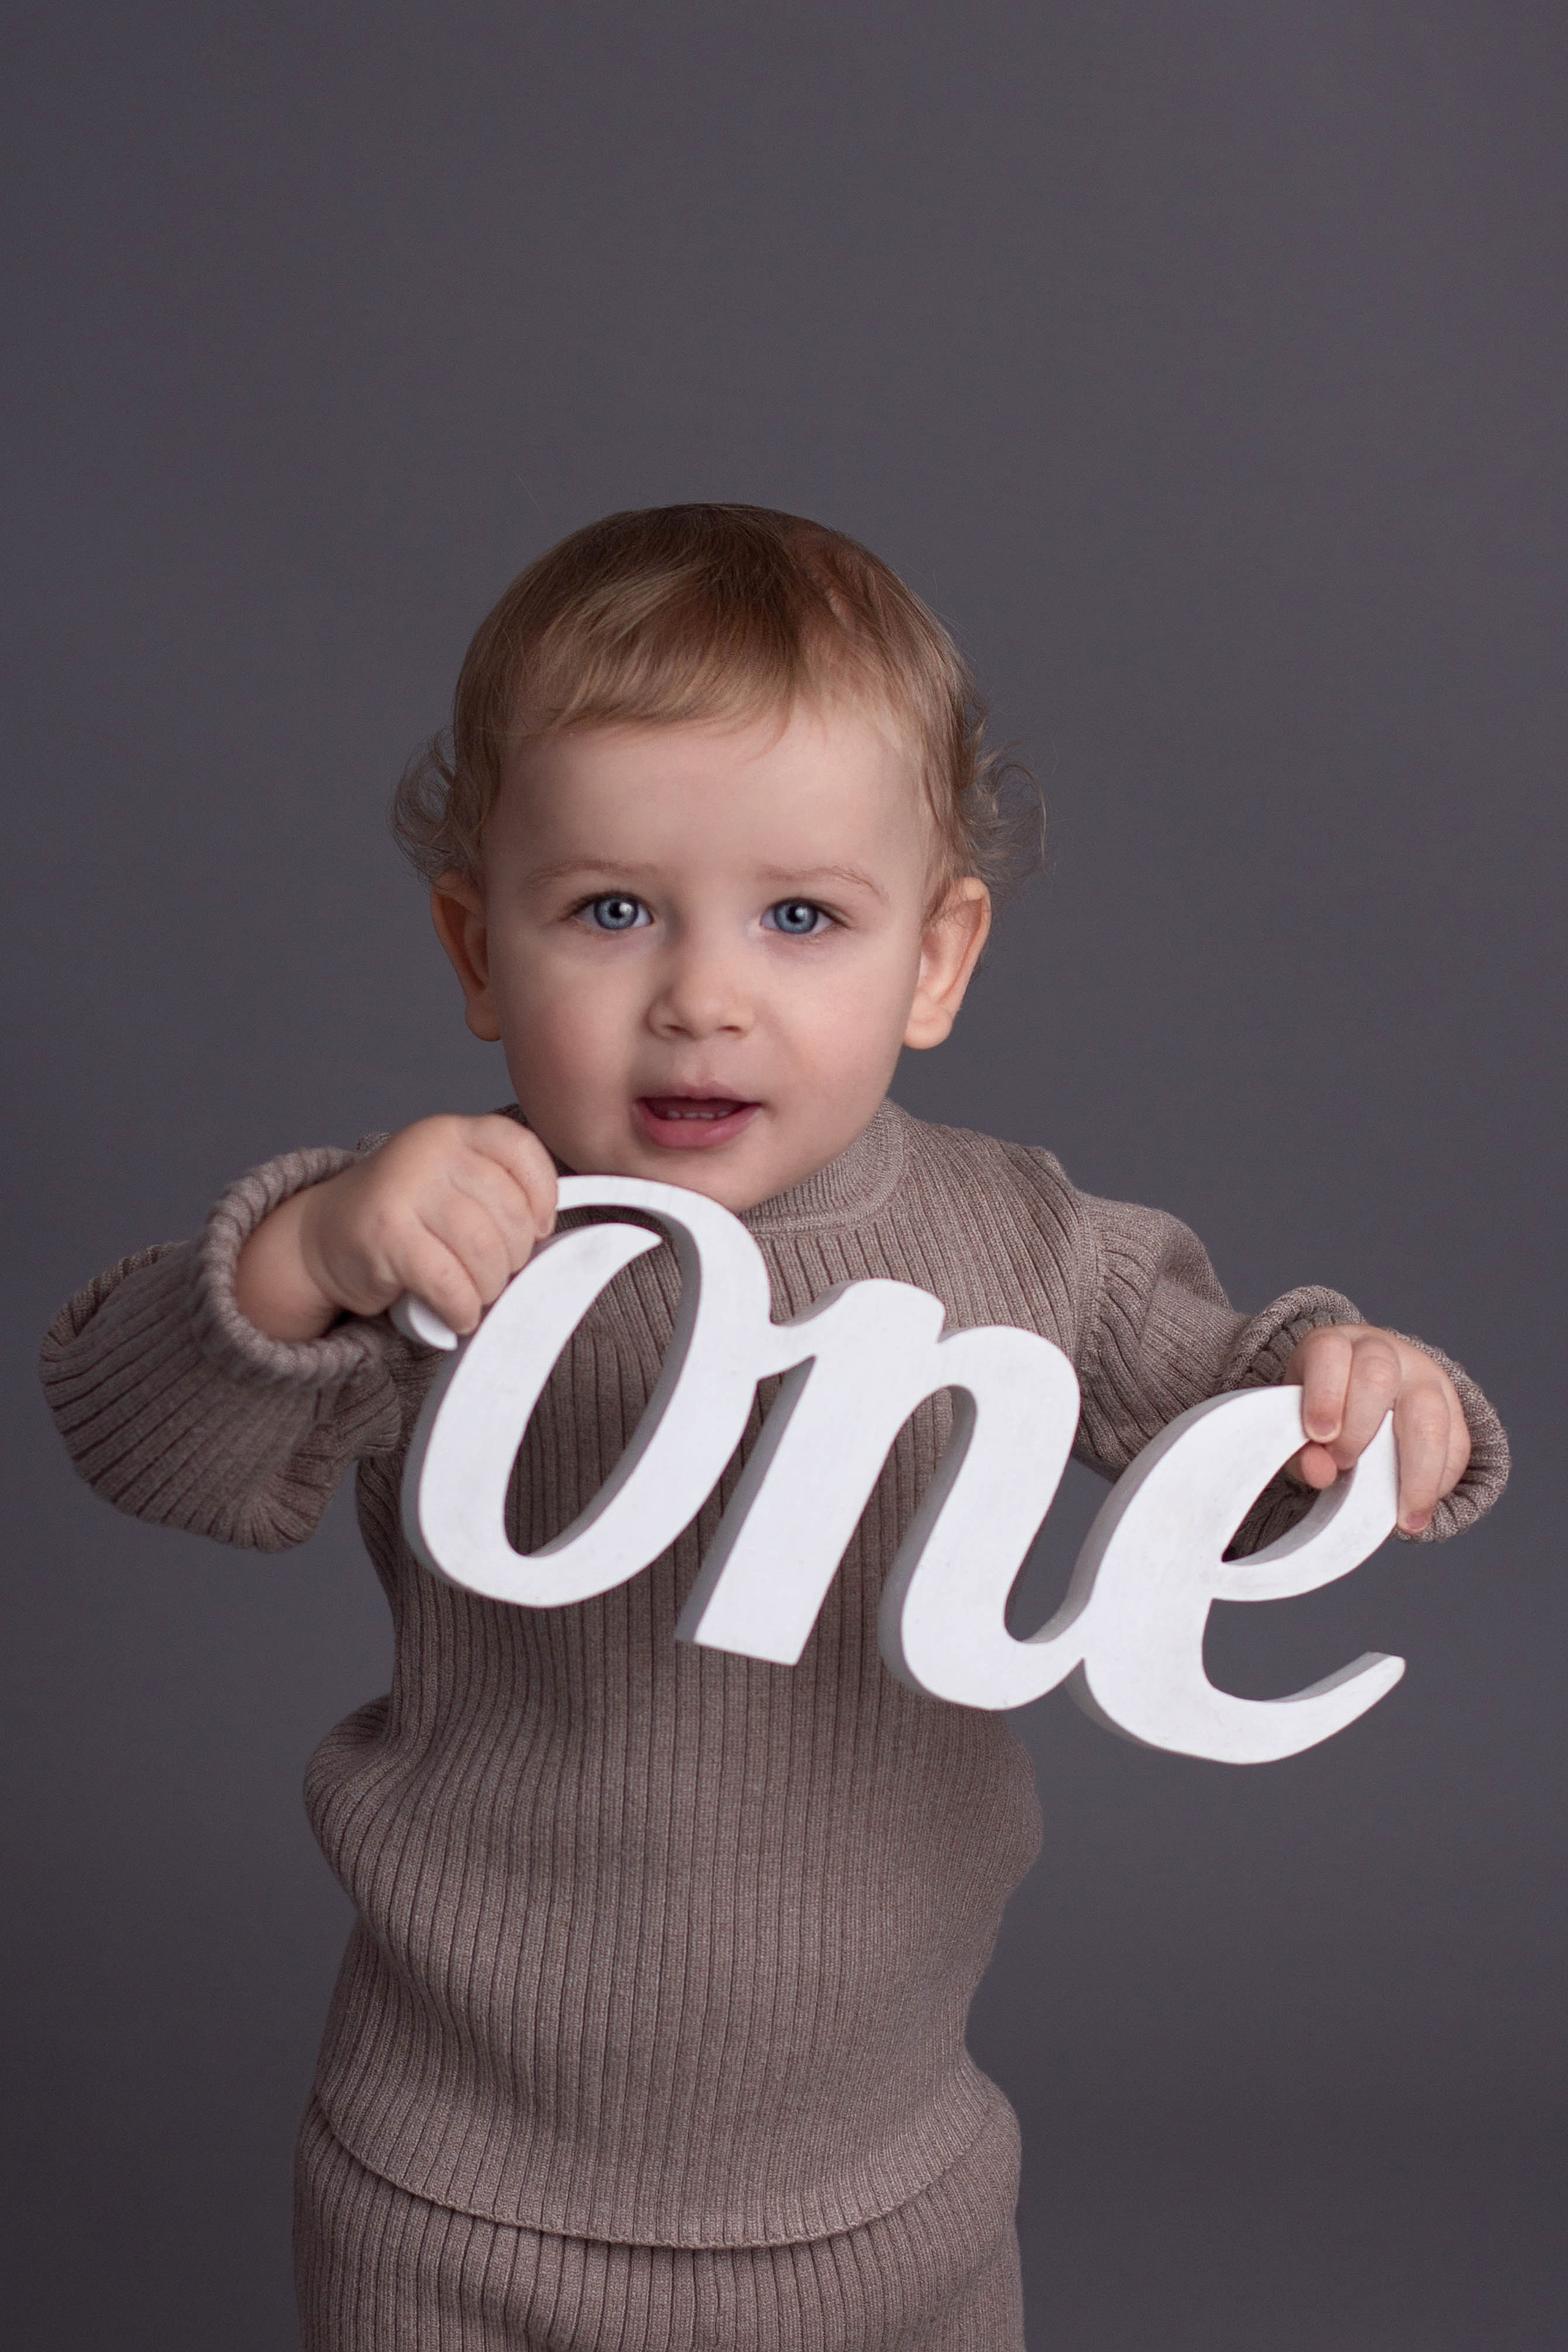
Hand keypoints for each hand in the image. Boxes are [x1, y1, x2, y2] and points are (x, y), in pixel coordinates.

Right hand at [233, 1115, 557, 1341]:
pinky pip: (449, 1282)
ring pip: (484, 1250)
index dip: (543, 1196)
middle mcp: (430, 1151)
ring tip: (473, 1294)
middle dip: (514, 1257)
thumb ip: (495, 1195)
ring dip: (488, 1287)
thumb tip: (552, 1242)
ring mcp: (405, 1189)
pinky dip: (461, 1308)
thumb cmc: (403, 1218)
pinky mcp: (386, 1235)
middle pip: (509, 1212)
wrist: (323, 1236)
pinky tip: (455, 1314)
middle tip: (495, 1273)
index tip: (540, 1229)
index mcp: (455, 1133)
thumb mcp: (450, 1186)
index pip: (522, 1151)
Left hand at [1283, 1325, 1470, 1535]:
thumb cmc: (1325, 1408)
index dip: (1325, 1394)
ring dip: (1417, 1472)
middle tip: (1343, 1465)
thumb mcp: (1300, 1422)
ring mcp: (1423, 1376)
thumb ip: (1303, 1450)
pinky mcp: (1452, 1406)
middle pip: (1378, 1377)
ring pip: (1430, 1413)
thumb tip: (1321, 1472)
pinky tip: (1424, 1505)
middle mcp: (1383, 1352)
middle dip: (1360, 1429)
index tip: (1319, 1434)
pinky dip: (1442, 1479)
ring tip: (1407, 1517)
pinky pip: (1458, 1442)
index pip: (1330, 1355)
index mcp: (1335, 1346)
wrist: (1363, 1386)